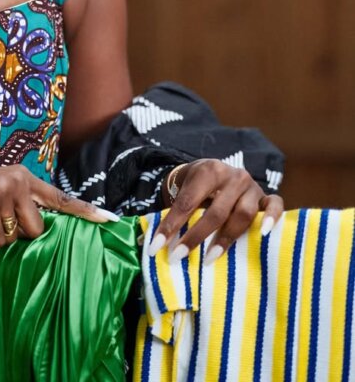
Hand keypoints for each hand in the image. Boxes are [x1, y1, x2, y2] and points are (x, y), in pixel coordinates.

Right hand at [0, 165, 117, 249]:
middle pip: (38, 229)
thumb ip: (18, 205)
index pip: (60, 198)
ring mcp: (3, 190)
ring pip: (14, 239)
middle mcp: (17, 179)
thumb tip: (39, 232)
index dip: (85, 212)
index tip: (110, 221)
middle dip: (16, 235)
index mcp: (23, 176)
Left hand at [149, 158, 283, 263]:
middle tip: (179, 256)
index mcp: (208, 170)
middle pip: (215, 211)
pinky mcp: (266, 196)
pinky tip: (263, 234)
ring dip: (225, 239)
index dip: (171, 225)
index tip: (157, 247)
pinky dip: (272, 218)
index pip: (187, 201)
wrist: (217, 171)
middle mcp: (232, 176)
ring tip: (209, 258)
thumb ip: (176, 211)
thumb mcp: (184, 189)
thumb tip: (153, 241)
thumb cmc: (198, 186)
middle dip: (195, 236)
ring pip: (243, 214)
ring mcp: (251, 186)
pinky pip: (275, 205)